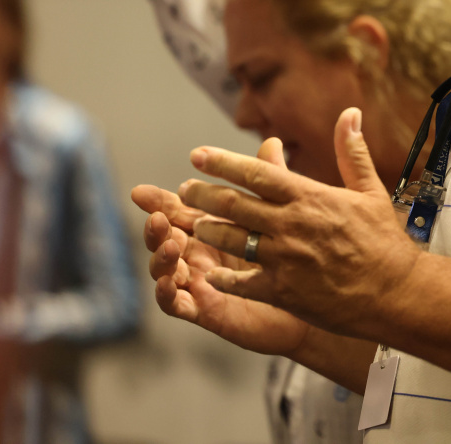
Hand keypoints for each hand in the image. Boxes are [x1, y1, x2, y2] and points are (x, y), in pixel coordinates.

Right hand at [131, 138, 311, 356]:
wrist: (309, 297)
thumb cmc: (288, 254)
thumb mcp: (279, 214)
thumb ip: (270, 181)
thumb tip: (273, 140)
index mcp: (210, 227)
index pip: (178, 210)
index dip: (159, 202)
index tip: (140, 192)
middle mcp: (198, 252)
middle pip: (165, 237)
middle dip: (156, 228)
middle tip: (158, 218)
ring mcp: (198, 281)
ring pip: (164, 269)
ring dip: (161, 257)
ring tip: (170, 246)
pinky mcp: (204, 309)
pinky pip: (176, 304)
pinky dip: (167, 294)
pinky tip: (169, 283)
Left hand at [177, 108, 421, 339]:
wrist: (396, 292)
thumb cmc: (384, 241)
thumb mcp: (370, 191)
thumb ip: (351, 152)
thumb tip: (350, 112)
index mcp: (310, 197)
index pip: (257, 173)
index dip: (223, 162)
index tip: (198, 154)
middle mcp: (292, 225)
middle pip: (234, 205)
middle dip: (203, 195)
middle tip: (184, 189)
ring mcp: (285, 260)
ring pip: (232, 241)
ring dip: (208, 231)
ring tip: (193, 226)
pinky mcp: (284, 292)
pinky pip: (242, 283)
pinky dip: (222, 279)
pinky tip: (209, 276)